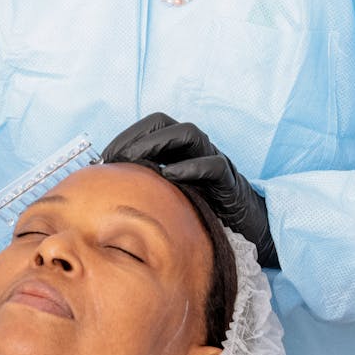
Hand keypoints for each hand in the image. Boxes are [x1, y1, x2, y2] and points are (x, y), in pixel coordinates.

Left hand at [102, 113, 279, 268]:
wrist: (248, 232)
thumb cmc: (203, 214)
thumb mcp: (169, 199)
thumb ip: (146, 190)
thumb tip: (107, 192)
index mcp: (178, 150)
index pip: (150, 126)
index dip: (126, 136)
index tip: (105, 157)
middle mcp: (195, 149)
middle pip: (165, 122)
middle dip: (137, 136)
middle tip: (118, 158)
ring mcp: (214, 160)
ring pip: (189, 134)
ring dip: (158, 144)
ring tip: (137, 162)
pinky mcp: (230, 182)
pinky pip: (213, 165)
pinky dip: (191, 167)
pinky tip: (170, 177)